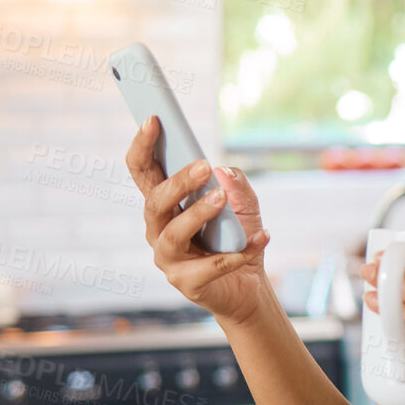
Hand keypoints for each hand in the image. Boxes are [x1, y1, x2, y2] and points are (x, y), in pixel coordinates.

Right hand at [125, 116, 270, 325]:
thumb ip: (237, 185)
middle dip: (176, 183)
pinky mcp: (188, 283)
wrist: (250, 286)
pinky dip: (238, 251)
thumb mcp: (245, 205)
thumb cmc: (237, 238)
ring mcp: (169, 259)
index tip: (153, 119)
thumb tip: (224, 171)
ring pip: (173, 233)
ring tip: (221, 199)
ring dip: (197, 214)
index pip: (143, 172)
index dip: (142, 146)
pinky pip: (211, 265)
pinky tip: (261, 236)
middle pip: (155, 202)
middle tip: (202, 166)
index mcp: (165, 205)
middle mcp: (159, 230)